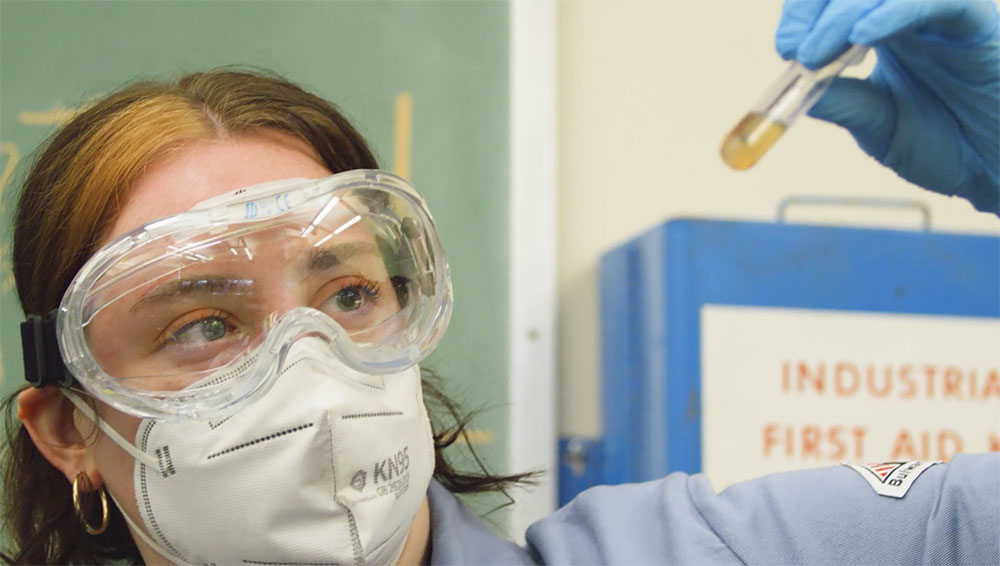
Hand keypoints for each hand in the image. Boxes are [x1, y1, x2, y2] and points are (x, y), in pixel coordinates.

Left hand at [775, 0, 999, 214]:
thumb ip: (838, 99)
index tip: (785, 49)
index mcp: (883, 27)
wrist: (997, 170)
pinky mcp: (978, 18)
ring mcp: (944, 11)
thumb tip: (791, 83)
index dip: (805, 11)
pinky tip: (865, 35)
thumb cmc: (947, 144)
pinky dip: (895, 10)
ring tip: (817, 53)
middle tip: (794, 49)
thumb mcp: (876, 124)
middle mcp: (910, 10)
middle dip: (816, 6)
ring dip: (844, 10)